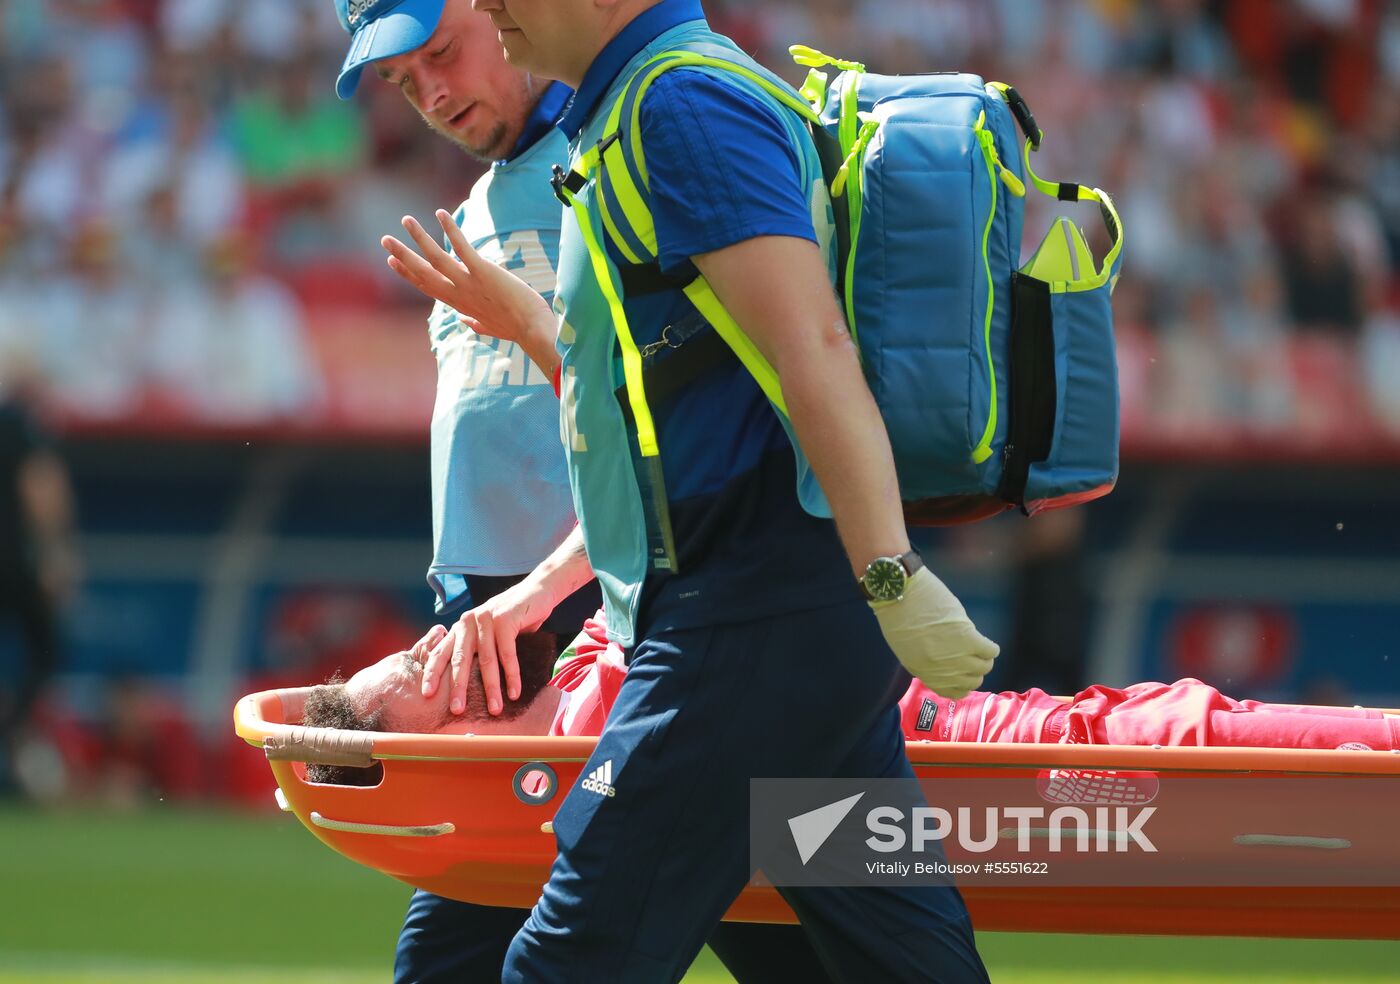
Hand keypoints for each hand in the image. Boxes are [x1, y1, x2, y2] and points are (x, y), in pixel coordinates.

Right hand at [381, 210, 554, 352]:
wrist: (533, 329)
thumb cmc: (516, 328)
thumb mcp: (490, 328)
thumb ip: (474, 324)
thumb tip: (465, 322)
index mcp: (459, 304)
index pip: (428, 286)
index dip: (408, 273)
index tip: (392, 261)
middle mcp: (458, 293)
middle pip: (423, 273)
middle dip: (402, 255)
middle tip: (385, 239)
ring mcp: (469, 283)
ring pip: (436, 258)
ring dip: (419, 238)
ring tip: (406, 220)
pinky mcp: (483, 273)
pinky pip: (462, 248)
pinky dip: (450, 230)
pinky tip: (440, 214)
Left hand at [420, 580, 553, 716]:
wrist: (538, 590)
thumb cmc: (513, 617)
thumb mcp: (489, 631)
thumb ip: (476, 648)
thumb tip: (465, 683)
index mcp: (461, 627)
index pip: (441, 652)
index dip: (432, 673)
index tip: (426, 694)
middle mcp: (469, 622)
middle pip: (460, 660)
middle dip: (458, 687)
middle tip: (456, 710)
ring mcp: (486, 619)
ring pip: (487, 661)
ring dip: (491, 688)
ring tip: (495, 709)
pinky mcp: (505, 620)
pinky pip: (508, 655)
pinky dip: (512, 676)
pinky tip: (514, 693)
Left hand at [870, 568, 997, 698]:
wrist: (898, 593)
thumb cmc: (898, 616)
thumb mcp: (908, 651)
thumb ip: (928, 663)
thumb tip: (947, 665)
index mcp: (925, 673)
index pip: (953, 692)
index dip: (962, 682)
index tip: (964, 672)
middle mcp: (943, 670)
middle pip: (973, 681)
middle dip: (975, 669)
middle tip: (973, 655)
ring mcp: (956, 656)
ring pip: (985, 667)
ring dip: (985, 658)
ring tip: (979, 646)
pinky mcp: (967, 638)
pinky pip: (990, 650)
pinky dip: (991, 647)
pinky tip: (984, 640)